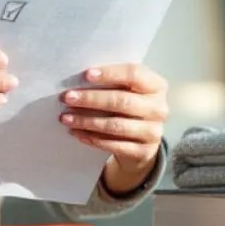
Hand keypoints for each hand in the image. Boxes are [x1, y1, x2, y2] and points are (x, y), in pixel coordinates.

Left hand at [59, 64, 167, 191]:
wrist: (142, 141)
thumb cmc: (129, 106)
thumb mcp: (129, 90)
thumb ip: (112, 82)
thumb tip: (78, 80)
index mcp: (156, 86)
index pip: (134, 74)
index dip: (110, 73)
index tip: (86, 75)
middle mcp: (159, 108)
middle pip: (122, 101)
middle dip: (91, 99)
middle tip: (67, 98)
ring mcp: (153, 132)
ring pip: (115, 125)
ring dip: (87, 121)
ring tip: (65, 118)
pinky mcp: (143, 152)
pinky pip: (113, 145)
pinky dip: (92, 138)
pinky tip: (76, 133)